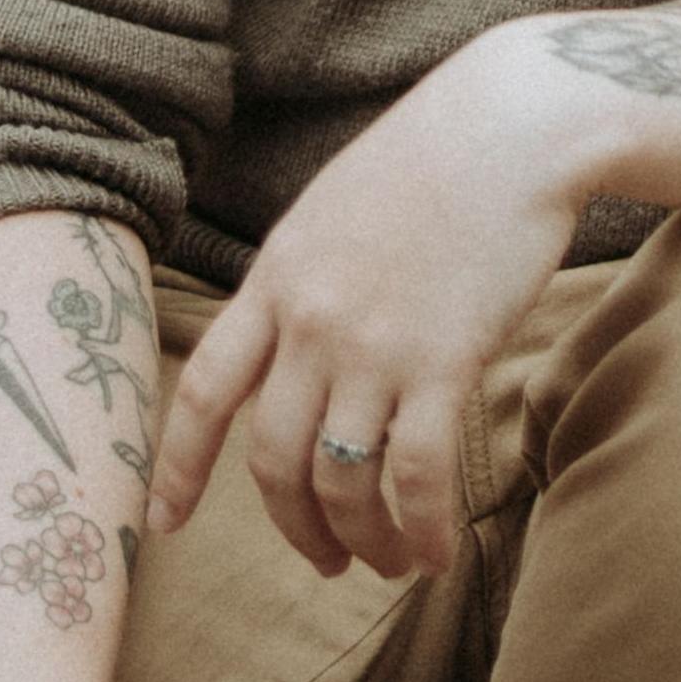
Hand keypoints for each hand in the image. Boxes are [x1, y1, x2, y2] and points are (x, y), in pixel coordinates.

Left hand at [146, 33, 577, 582]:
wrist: (517, 122)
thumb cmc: (438, 156)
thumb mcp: (336, 207)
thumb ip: (305, 279)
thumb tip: (291, 348)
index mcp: (277, 275)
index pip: (203, 389)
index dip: (177, 467)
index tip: (163, 523)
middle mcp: (312, 318)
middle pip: (273, 459)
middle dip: (296, 527)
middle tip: (325, 559)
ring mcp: (374, 343)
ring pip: (341, 481)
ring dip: (363, 539)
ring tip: (391, 559)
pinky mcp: (446, 360)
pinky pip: (416, 476)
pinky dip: (423, 529)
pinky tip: (439, 551)